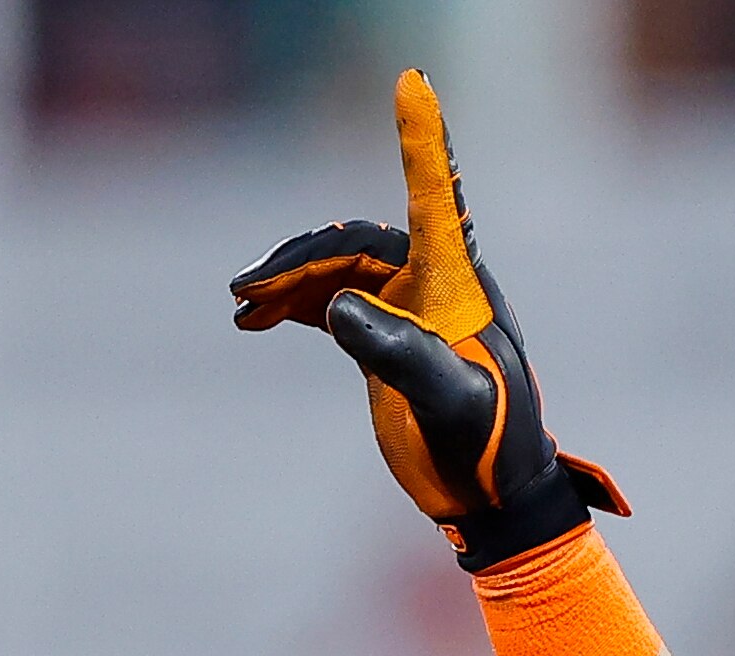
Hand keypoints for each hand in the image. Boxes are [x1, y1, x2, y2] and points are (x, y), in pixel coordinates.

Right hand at [229, 68, 625, 568]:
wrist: (493, 497)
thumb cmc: (484, 447)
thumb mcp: (446, 401)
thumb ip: (397, 352)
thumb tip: (337, 306)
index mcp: (458, 285)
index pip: (437, 197)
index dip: (423, 141)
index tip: (412, 80)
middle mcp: (435, 283)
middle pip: (355, 241)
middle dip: (298, 259)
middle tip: (246, 293)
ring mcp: (410, 307)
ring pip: (336, 268)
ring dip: (286, 282)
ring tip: (240, 309)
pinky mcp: (388, 334)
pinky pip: (333, 298)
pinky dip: (293, 303)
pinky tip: (254, 321)